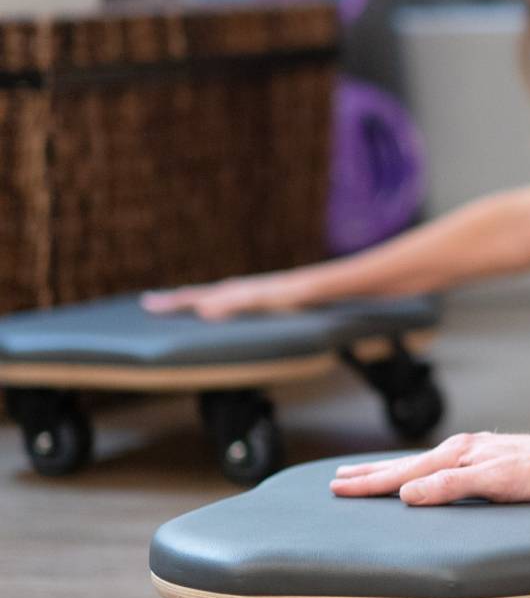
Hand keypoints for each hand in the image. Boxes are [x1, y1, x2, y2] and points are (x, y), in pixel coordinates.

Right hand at [141, 274, 309, 320]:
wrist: (314, 287)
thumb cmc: (288, 296)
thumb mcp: (258, 301)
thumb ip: (231, 304)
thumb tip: (201, 311)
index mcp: (230, 292)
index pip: (193, 298)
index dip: (170, 304)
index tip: (146, 305)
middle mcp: (235, 288)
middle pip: (197, 294)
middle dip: (173, 300)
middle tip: (149, 302)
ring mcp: (246, 291)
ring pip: (211, 295)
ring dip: (191, 300)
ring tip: (176, 303)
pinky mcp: (258, 297)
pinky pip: (227, 300)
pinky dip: (212, 303)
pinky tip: (218, 310)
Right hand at [330, 430, 529, 503]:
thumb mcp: (495, 483)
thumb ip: (451, 486)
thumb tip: (407, 492)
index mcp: (458, 454)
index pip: (402, 473)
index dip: (369, 483)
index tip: (337, 488)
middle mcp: (463, 449)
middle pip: (406, 463)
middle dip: (370, 473)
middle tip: (336, 478)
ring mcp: (476, 452)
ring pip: (422, 463)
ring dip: (392, 470)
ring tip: (368, 475)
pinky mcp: (489, 460)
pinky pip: (440, 465)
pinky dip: (419, 470)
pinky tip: (422, 475)